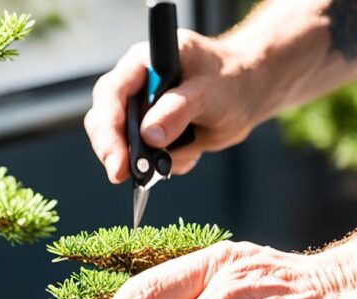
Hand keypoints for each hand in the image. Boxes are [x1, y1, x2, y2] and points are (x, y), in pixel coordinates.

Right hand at [84, 30, 264, 183]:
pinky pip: (146, 159)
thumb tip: (148, 136)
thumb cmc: (231, 80)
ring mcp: (142, 112)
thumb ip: (177, 111)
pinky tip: (189, 155)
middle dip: (119, 153)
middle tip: (133, 176)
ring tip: (184, 157)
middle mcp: (136, 86)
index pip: (111, 95)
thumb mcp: (208, 92)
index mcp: (142, 64)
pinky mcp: (152, 134)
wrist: (248, 94)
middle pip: (107, 122)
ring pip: (124, 145)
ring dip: (148, 162)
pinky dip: (165, 166)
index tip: (117, 161)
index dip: (108, 129)